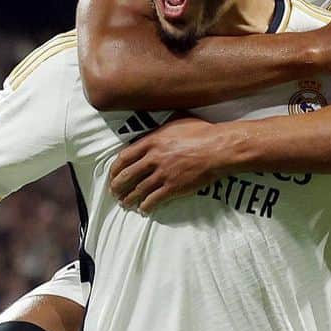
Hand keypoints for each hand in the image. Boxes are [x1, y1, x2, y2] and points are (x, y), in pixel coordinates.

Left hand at [109, 117, 231, 210]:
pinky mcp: (173, 187)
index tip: (112, 175)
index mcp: (152, 141)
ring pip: (138, 190)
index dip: (115, 169)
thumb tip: (156, 125)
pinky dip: (146, 206)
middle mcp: (153, 158)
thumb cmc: (202, 132)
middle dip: (117, 186)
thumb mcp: (178, 120)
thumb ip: (162, 126)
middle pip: (127, 175)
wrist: (218, 149)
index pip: (124, 157)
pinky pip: (154, 200)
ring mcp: (163, 174)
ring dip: (129, 198)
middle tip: (114, 192)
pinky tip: (143, 209)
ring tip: (125, 203)